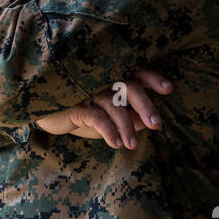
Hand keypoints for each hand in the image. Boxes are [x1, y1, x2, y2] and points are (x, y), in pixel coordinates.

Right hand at [34, 67, 171, 148]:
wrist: (51, 116)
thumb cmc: (87, 112)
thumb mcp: (112, 116)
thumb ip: (131, 117)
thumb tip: (148, 123)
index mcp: (116, 78)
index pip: (138, 73)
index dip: (153, 79)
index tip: (168, 90)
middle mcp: (104, 81)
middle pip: (129, 87)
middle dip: (145, 106)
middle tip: (157, 125)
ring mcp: (90, 92)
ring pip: (114, 104)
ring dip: (126, 126)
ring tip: (132, 145)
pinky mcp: (76, 106)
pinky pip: (96, 116)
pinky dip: (108, 130)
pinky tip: (116, 144)